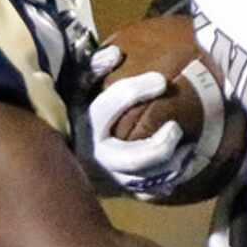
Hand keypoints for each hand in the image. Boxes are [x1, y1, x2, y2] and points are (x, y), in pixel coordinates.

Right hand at [85, 46, 188, 195]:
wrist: (58, 158)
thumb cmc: (76, 115)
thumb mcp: (77, 91)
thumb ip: (91, 71)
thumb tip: (115, 53)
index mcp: (87, 125)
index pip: (111, 104)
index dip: (138, 90)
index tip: (162, 80)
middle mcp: (97, 156)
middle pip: (134, 158)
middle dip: (160, 145)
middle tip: (176, 128)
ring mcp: (109, 179)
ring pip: (146, 180)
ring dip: (172, 165)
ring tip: (188, 149)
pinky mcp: (119, 191)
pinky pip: (148, 192)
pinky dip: (166, 182)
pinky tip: (180, 168)